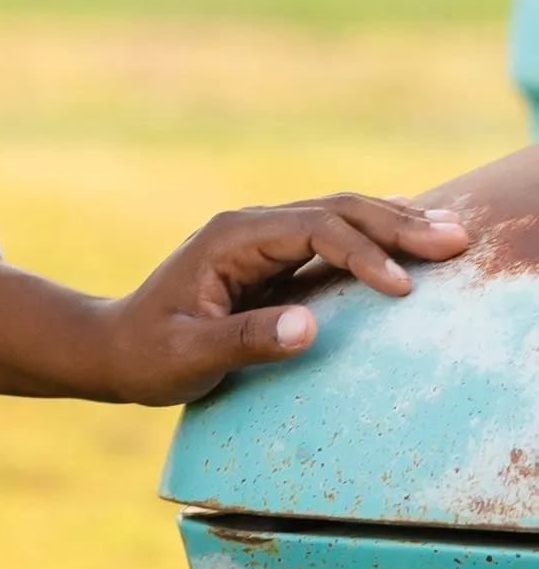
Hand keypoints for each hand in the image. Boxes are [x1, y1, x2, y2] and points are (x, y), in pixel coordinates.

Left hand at [88, 193, 469, 403]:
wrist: (114, 348)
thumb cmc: (147, 355)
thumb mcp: (187, 357)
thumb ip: (245, 341)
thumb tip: (309, 327)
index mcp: (230, 240)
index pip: (314, 231)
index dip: (363, 254)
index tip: (402, 287)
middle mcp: (249, 227)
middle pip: (336, 211)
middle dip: (397, 224)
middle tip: (454, 241)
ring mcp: (262, 238)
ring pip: (340, 216)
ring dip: (394, 223)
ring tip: (450, 233)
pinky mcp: (272, 256)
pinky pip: (332, 236)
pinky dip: (375, 236)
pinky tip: (410, 234)